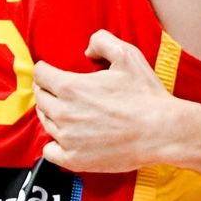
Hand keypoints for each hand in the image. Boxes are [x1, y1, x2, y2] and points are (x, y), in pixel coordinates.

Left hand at [33, 30, 182, 172]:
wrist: (161, 132)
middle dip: (47, 90)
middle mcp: (63, 113)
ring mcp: (67, 138)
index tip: (50, 72)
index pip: (40, 74)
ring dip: (53, 115)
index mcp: (71, 87)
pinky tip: (68, 138)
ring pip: (45, 122)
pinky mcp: (74, 159)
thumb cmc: (146, 95)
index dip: (45, 70)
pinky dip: (54, 144)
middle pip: (40, 98)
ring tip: (70, 112)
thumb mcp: (128, 56)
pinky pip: (49, 151)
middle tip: (60, 90)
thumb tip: (87, 50)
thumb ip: (102, 42)